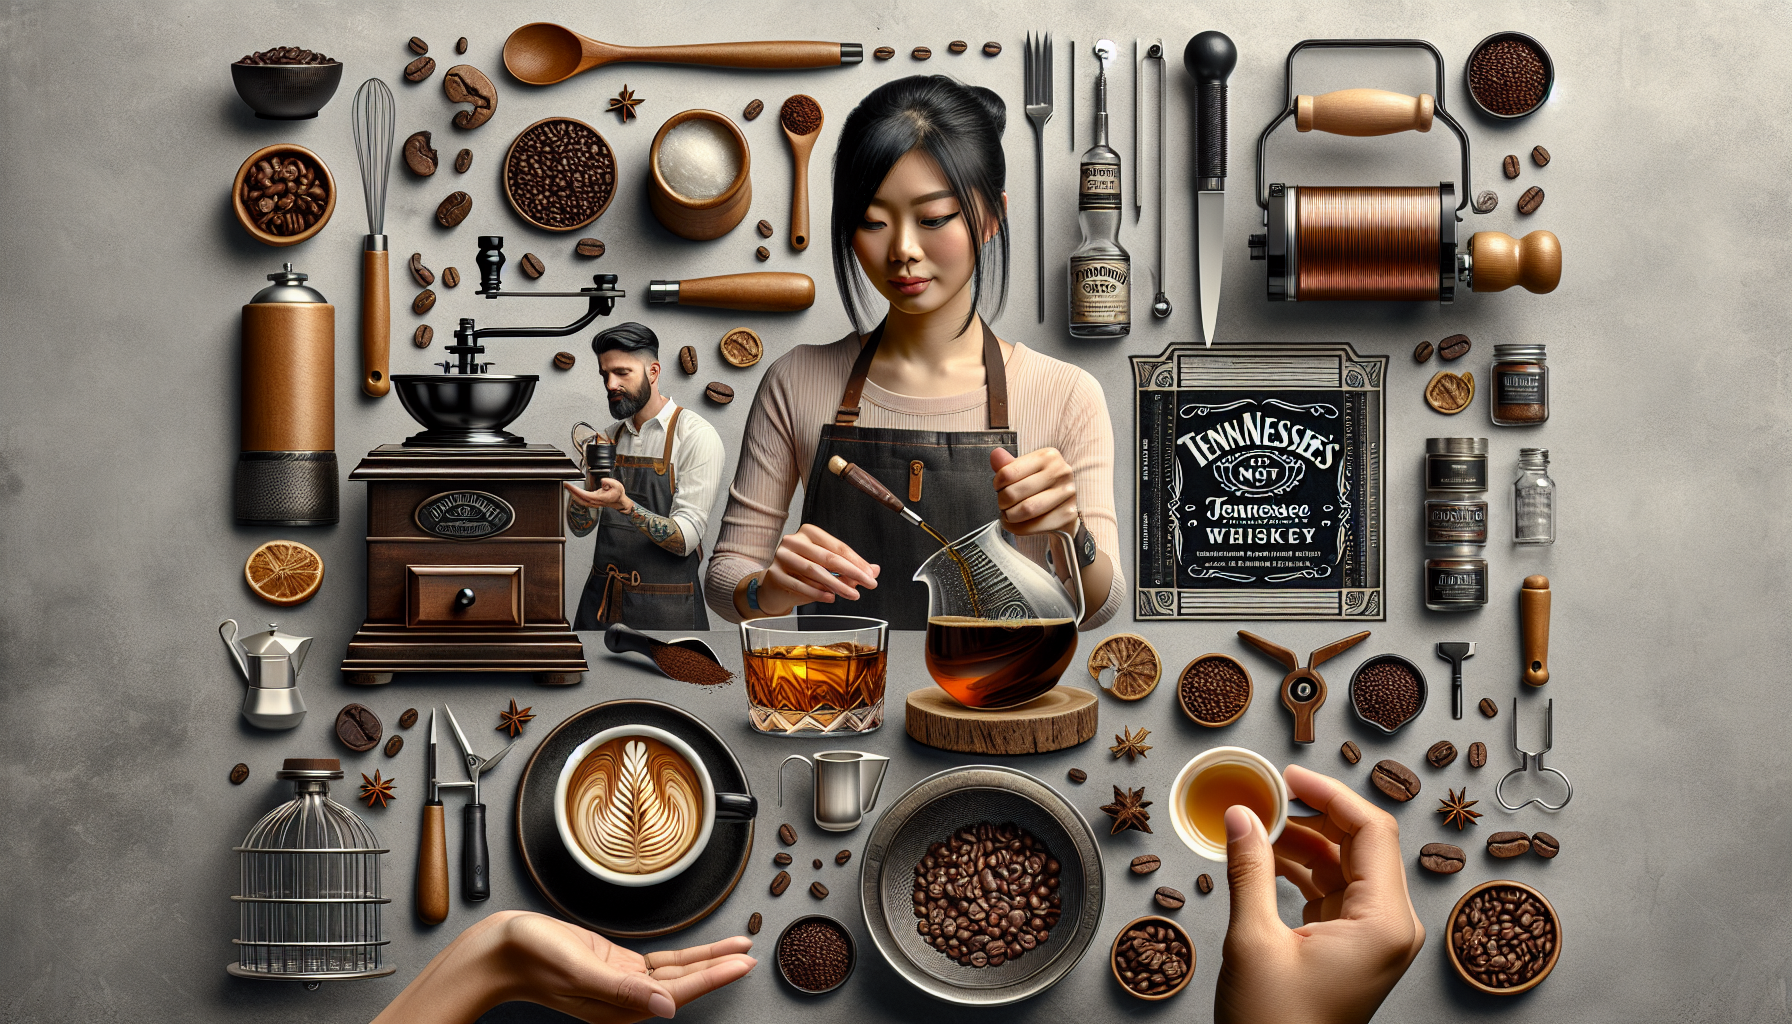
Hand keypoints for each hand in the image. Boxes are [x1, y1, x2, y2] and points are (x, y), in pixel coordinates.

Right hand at [373, 910, 756, 1023]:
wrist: (496, 950)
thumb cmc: (528, 956)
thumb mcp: (578, 967)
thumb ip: (622, 987)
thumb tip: (664, 1006)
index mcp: (617, 1003)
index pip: (676, 991)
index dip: (713, 976)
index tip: (742, 963)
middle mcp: (623, 996)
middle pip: (682, 982)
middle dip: (718, 969)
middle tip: (750, 954)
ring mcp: (619, 981)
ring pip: (673, 972)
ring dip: (705, 961)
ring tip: (737, 949)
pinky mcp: (612, 966)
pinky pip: (656, 962)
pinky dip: (681, 956)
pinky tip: (699, 954)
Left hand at [565, 479, 629, 511]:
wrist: (620, 501)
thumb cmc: (618, 494)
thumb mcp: (618, 486)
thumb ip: (610, 482)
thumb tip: (602, 480)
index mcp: (600, 498)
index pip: (584, 494)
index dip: (576, 490)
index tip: (570, 486)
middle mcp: (595, 502)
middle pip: (580, 498)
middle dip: (572, 492)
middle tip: (566, 485)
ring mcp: (593, 503)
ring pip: (580, 501)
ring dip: (573, 495)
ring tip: (568, 488)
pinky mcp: (592, 502)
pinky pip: (582, 501)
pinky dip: (576, 497)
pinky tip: (574, 493)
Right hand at [754, 523, 878, 615]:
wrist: (775, 588)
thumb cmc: (803, 574)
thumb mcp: (828, 569)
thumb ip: (850, 567)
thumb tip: (874, 570)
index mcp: (809, 533)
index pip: (837, 547)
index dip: (857, 562)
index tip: (871, 575)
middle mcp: (794, 541)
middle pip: (828, 557)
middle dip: (852, 572)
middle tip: (868, 584)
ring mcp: (782, 556)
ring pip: (814, 571)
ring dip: (837, 584)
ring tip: (852, 594)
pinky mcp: (775, 574)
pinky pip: (799, 584)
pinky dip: (817, 593)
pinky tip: (830, 598)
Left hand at [989, 447, 1077, 535]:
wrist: (1064, 505)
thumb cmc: (1042, 486)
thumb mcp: (1026, 470)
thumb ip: (1008, 465)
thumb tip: (995, 455)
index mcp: (1048, 456)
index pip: (1008, 473)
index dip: (997, 484)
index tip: (999, 487)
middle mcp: (1060, 472)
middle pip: (1014, 493)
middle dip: (1002, 502)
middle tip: (1004, 504)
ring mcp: (1067, 494)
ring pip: (1026, 510)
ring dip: (1010, 516)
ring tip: (1009, 514)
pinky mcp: (1068, 514)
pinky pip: (1034, 526)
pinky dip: (1019, 528)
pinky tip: (1018, 524)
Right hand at [1214, 765, 1424, 1023]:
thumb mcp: (1253, 939)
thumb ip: (1249, 868)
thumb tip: (1241, 815)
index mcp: (1384, 922)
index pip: (1370, 830)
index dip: (1329, 793)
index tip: (1289, 775)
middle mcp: (1391, 927)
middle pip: (1360, 844)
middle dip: (1311, 815)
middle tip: (1264, 797)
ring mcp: (1374, 938)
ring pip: (1343, 865)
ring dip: (1301, 841)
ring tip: (1255, 826)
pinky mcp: (1353, 948)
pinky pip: (1331, 891)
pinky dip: (1300, 870)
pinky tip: (1263, 858)